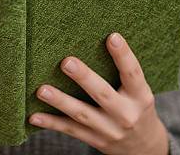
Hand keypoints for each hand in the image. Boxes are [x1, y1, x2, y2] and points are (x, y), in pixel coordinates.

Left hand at [29, 33, 167, 154]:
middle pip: (103, 94)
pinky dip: (51, 123)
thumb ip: (123, 72)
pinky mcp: (95, 140)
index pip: (133, 74)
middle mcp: (126, 115)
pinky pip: (71, 130)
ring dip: (60, 101)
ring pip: (82, 114)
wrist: (145, 147)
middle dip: (84, 78)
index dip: (123, 56)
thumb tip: (100, 37)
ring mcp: (109, 130)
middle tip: (66, 62)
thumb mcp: (138, 91)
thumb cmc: (136, 107)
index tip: (112, 36)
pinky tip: (34, 116)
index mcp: (140, 97)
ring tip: (41, 90)